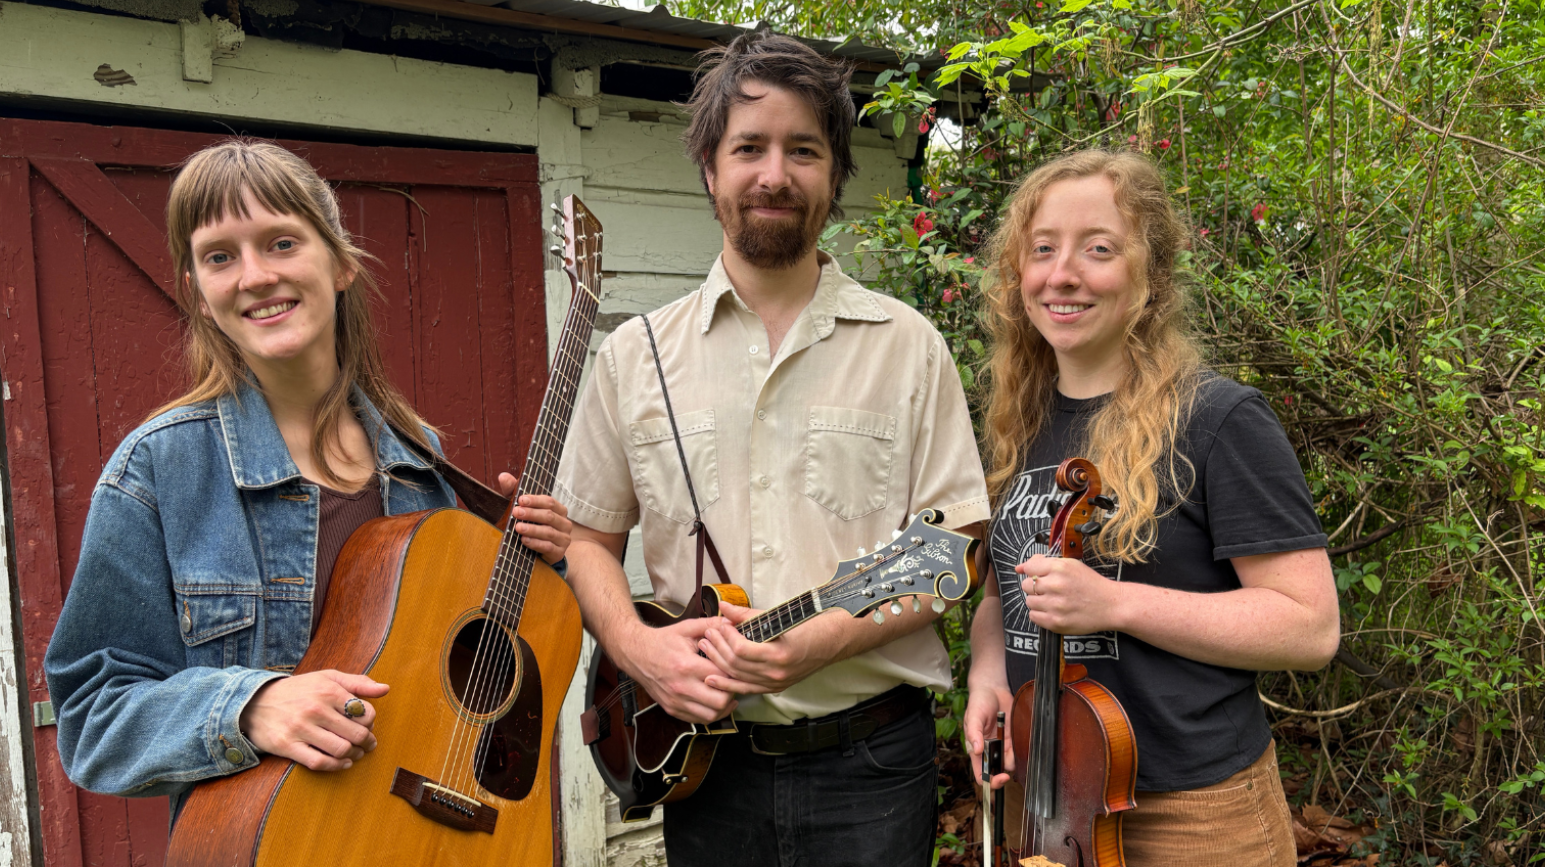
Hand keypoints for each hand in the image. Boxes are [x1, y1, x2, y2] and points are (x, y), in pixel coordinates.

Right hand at [239, 670, 387, 770]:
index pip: (365, 712)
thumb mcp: (327, 678)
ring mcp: (300, 729)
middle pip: (356, 733)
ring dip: (354, 755)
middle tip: (368, 744)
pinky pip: (318, 762)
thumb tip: (385, 689)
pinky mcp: (287, 746)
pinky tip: (342, 763)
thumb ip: (358, 683)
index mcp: (329, 690)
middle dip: (367, 741)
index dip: (371, 722)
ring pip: (340, 749)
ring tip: (356, 754)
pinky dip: (336, 766)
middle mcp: (315, 709)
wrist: (255, 701)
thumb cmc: (299, 690)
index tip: (368, 725)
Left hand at [497, 474, 571, 565]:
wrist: (541, 552)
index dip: (535, 500)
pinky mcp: (559, 553)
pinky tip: (524, 540)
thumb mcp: (521, 507)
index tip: (520, 499)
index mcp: (559, 510)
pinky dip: (535, 543)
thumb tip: (503, 476)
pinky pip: (548, 546)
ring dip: (532, 529)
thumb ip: (513, 491)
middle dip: (531, 514)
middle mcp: (564, 523)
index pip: (549, 501)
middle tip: (516, 512)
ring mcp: (564, 538)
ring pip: (549, 532)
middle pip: (549, 515)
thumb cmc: (531, 524)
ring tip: (518, 528)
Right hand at [617, 616, 737, 724]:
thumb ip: (711, 624)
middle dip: (732, 692)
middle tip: (734, 682)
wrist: (635, 654)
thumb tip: (733, 621)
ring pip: (711, 715)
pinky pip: (697, 720)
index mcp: (687, 665)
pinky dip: (709, 713)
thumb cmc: (662, 641)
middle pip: (720, 701)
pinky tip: (714, 701)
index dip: (735, 672)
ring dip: (723, 706)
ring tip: (727, 693)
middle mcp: (681, 687)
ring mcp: (676, 701)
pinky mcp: (671, 709)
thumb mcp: (686, 628)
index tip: (737, 667)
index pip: (722, 676)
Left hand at [697, 602, 830, 694]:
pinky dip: (728, 683)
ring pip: (738, 677)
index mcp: (780, 654)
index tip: (720, 624)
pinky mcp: (775, 688)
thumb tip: (725, 607)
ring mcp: (776, 683)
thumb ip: (748, 614)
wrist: (831, 642)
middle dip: (718, 647)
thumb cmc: (809, 626)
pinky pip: (746, 688)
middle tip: (708, 634)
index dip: (726, 637)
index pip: (741, 650)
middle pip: (736, 664)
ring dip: (719, 662)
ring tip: (707, 648)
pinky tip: (713, 678)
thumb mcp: (778, 617)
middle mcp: (777, 674)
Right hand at [964, 684, 1013, 789]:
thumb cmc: (978, 702)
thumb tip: (976, 750)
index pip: (981, 775)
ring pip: (1010, 763)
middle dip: (1005, 774)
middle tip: (1011, 765)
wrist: (993, 689)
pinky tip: (1021, 741)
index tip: (1001, 777)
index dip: (990, 781)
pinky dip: (1021, 750)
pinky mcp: (1013, 739)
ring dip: (1015, 759)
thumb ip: (974, 733)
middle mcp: (989, 751)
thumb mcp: (973, 716)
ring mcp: (1002, 746)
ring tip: (1014, 743)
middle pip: (997, 772)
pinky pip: (1018, 751)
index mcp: (976, 750)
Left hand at [1016, 554, 1123, 635]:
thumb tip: (1020, 567)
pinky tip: (1053, 611)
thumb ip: (1044, 563)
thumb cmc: (1090, 584)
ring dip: (1037, 601)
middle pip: (1026, 585)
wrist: (1111, 605)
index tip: (1041, 576)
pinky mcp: (1056, 622)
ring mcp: (1055, 605)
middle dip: (1035, 587)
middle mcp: (1055, 585)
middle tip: (1050, 590)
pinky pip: (1033, 616)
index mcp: (1059, 568)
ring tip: (1053, 601)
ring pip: (1029, 601)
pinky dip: (1040, 614)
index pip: (1029, 568)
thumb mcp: (1071, 565)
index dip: (1033, 572)